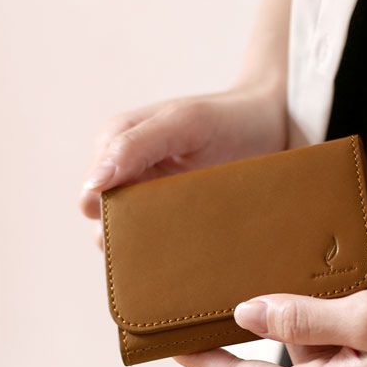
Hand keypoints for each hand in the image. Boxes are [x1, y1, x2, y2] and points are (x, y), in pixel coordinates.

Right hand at [79, 81, 287, 242]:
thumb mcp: (185, 123)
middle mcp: (128, 174)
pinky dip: (174, 249)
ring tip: (189, 242)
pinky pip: (163, 242)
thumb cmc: (230, 117)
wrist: (276, 124)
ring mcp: (152, 196)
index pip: (91, 202)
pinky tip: (195, 249)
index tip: (149, 222)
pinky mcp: (176, 213)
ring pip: (135, 240)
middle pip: (109, 227)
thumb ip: (136, 146)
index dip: (111, 217)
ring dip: (155, 248)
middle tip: (175, 238)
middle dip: (133, 239)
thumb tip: (93, 186)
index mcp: (116, 145)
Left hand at [174, 254, 366, 366]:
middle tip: (345, 270)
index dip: (203, 360)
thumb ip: (301, 318)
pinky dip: (360, 324)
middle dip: (309, 307)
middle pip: (292, 352)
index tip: (170, 343)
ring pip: (325, 345)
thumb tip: (246, 314)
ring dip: (342, 309)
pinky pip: (349, 353)